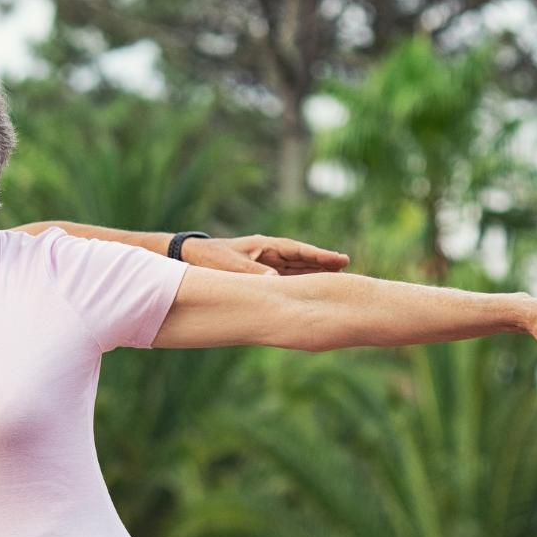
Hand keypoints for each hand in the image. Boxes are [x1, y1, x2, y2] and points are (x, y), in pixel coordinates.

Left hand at [186, 234, 349, 275]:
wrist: (189, 258)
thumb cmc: (208, 258)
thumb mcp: (230, 266)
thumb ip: (252, 273)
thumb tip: (275, 281)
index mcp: (265, 246)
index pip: (298, 251)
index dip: (319, 256)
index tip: (340, 260)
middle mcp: (268, 254)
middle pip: (302, 259)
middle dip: (323, 263)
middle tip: (347, 266)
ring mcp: (265, 264)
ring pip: (295, 270)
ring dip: (313, 273)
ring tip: (336, 279)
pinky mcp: (259, 275)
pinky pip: (283, 279)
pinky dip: (297, 284)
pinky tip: (310, 290)